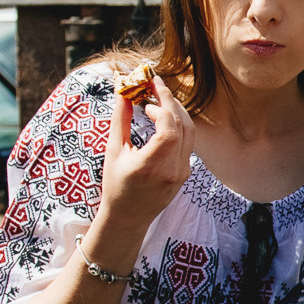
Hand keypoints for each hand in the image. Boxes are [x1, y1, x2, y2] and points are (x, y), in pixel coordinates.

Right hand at [99, 76, 200, 234]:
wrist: (128, 218)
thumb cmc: (115, 185)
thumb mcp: (113, 152)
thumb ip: (120, 120)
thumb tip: (122, 90)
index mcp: (151, 167)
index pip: (169, 130)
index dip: (162, 106)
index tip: (147, 95)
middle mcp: (172, 170)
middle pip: (183, 126)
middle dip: (170, 101)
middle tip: (154, 85)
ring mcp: (182, 173)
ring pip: (190, 132)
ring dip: (176, 111)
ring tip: (157, 98)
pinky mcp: (185, 173)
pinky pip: (187, 142)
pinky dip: (178, 124)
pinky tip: (163, 117)